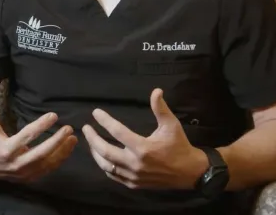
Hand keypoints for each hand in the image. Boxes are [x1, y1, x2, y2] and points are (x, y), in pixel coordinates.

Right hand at [0, 101, 77, 182]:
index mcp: (6, 150)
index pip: (27, 136)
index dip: (41, 126)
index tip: (53, 116)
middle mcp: (16, 164)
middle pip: (41, 153)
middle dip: (57, 141)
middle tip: (68, 128)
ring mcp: (24, 174)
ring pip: (47, 163)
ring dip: (62, 151)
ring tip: (73, 137)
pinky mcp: (29, 178)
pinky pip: (47, 169)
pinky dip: (59, 159)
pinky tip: (68, 148)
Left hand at [82, 88, 207, 189]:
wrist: (189, 172)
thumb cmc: (179, 146)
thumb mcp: (171, 125)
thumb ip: (161, 108)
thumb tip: (156, 90)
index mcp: (143, 148)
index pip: (117, 131)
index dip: (104, 121)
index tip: (95, 113)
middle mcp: (135, 163)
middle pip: (105, 150)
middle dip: (92, 138)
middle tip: (85, 128)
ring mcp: (133, 176)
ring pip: (106, 165)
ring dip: (95, 152)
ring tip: (91, 141)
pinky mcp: (134, 184)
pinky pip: (113, 175)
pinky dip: (105, 166)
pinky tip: (102, 157)